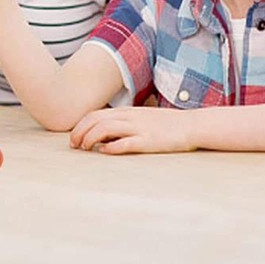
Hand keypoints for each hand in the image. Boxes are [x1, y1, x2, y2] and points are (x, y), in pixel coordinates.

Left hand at [69, 106, 194, 153]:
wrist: (190, 125)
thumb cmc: (164, 124)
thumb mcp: (140, 119)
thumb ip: (123, 123)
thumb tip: (104, 136)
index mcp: (126, 111)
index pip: (95, 114)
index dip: (81, 125)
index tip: (74, 137)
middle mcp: (129, 117)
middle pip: (96, 120)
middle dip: (80, 131)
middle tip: (74, 145)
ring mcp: (138, 128)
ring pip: (106, 128)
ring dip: (90, 138)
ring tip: (84, 148)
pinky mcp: (148, 141)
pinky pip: (125, 142)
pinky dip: (111, 147)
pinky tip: (104, 152)